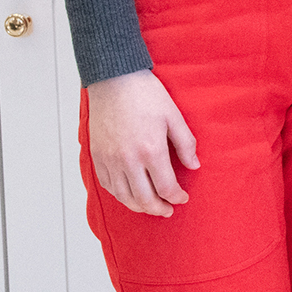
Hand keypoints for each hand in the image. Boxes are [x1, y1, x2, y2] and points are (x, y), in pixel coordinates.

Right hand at [86, 69, 198, 216]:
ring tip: (150, 207)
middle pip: (144, 199)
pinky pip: (108, 186)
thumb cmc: (146, 95)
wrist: (114, 80)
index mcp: (151, 150)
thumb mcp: (174, 116)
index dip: (177, 197)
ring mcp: (110, 160)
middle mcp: (128, 160)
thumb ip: (186, 144)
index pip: (166, 187)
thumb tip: (194, 166)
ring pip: (124, 197)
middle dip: (159, 209)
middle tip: (168, 210)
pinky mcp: (97, 157)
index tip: (183, 198)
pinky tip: (129, 195)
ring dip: (139, 206)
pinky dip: (120, 196)